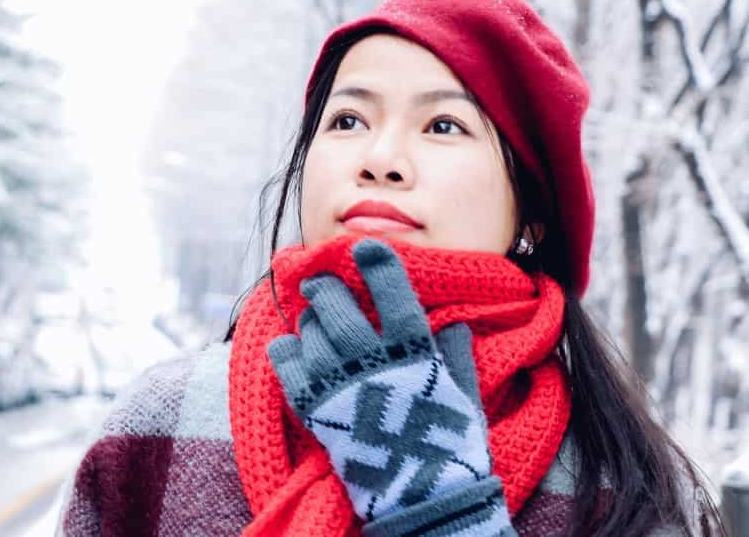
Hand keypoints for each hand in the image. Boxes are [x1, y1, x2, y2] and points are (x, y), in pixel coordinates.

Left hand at [267, 239, 515, 534]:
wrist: (423, 500)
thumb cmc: (452, 447)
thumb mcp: (463, 395)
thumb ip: (454, 356)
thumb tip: (453, 326)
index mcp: (415, 352)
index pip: (394, 293)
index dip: (377, 264)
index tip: (363, 247)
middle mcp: (374, 361)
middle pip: (340, 307)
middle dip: (326, 287)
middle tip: (320, 282)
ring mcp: (341, 384)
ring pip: (312, 331)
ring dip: (309, 318)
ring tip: (311, 316)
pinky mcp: (316, 410)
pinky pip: (288, 366)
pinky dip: (285, 350)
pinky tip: (289, 346)